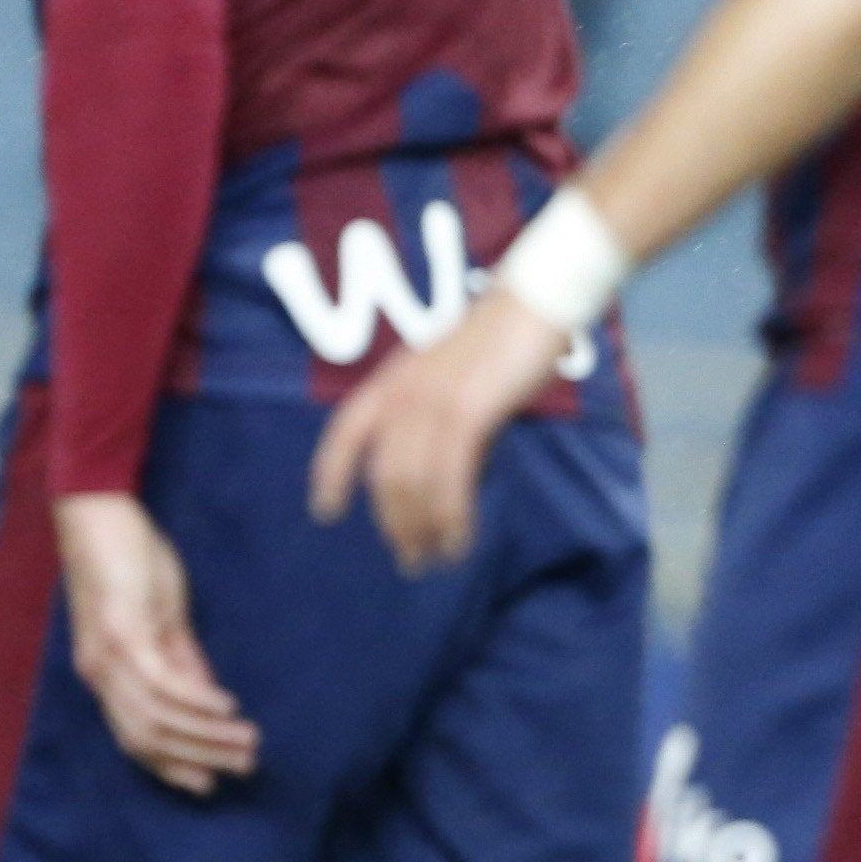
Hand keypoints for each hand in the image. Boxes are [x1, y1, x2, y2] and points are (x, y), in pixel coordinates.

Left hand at [53, 492, 260, 798]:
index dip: (170, 766)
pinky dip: (195, 700)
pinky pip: (161, 682)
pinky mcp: (123, 631)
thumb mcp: (160, 616)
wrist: (97, 510)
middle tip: (244, 766)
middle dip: (198, 758)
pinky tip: (226, 706)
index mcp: (103, 674)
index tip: (208, 784)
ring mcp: (108, 655)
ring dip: (205, 735)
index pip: (133, 740)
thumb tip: (207, 700)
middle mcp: (99, 674)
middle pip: (147, 738)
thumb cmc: (126, 558)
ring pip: (156, 718)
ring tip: (247, 741)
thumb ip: (181, 658)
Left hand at [308, 288, 572, 574]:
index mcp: (392, 380)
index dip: (330, 472)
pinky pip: (449, 479)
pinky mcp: (465, 413)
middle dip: (394, 522)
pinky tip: (458, 540)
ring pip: (412, 483)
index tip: (325, 510)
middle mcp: (402, 392)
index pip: (345, 432)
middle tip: (411, 559)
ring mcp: (430, 402)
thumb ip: (439, 421)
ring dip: (422, 528)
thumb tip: (443, 475)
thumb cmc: (501, 339)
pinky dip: (451, 517)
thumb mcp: (454, 381)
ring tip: (435, 558)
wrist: (535, 303)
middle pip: (383, 475)